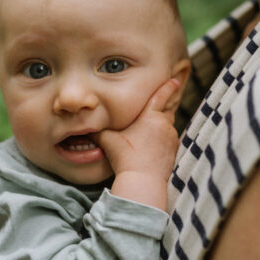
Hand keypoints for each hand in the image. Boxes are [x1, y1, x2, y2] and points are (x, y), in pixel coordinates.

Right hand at [97, 78, 181, 208]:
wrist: (142, 180)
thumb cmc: (125, 157)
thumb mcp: (107, 139)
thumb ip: (98, 129)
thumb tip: (85, 124)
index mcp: (150, 116)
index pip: (161, 96)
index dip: (168, 86)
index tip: (174, 79)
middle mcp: (164, 125)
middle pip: (164, 112)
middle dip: (158, 112)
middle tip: (150, 114)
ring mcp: (172, 139)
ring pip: (166, 128)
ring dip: (158, 129)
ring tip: (146, 137)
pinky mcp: (174, 152)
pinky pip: (168, 141)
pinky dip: (162, 142)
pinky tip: (151, 150)